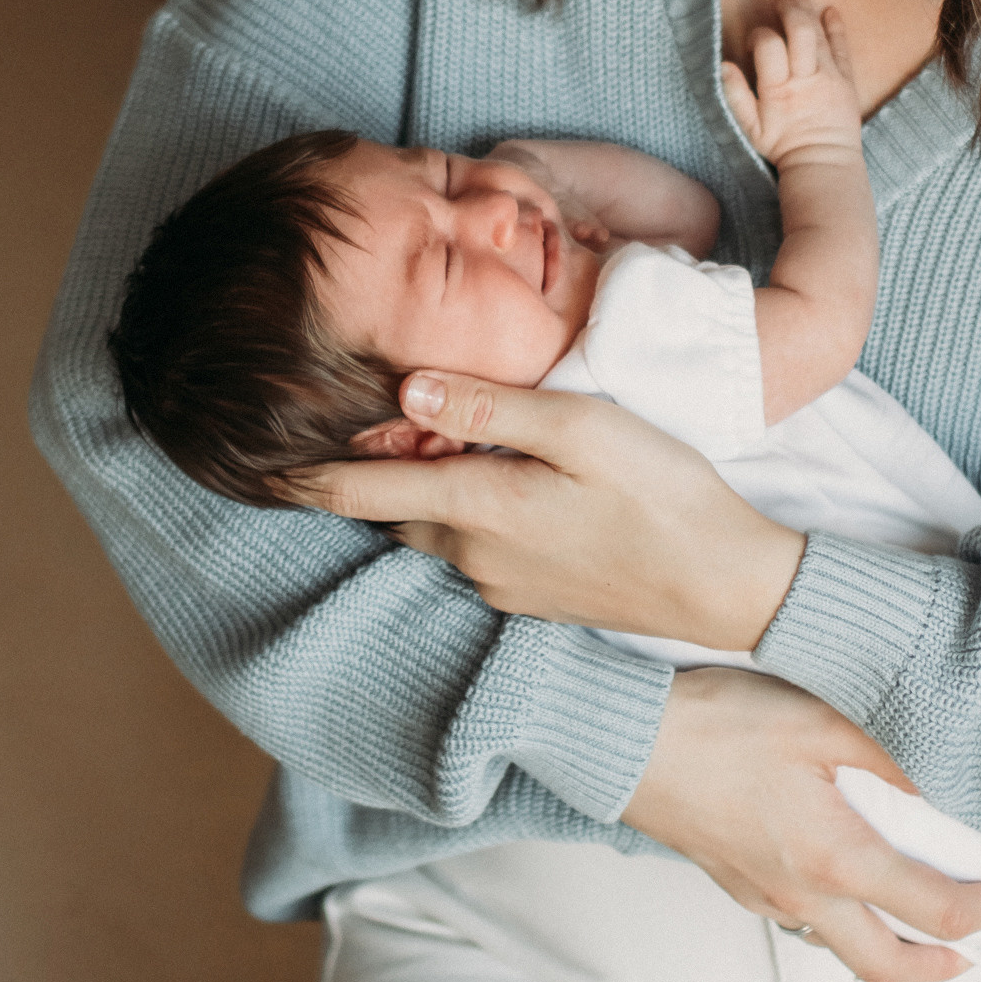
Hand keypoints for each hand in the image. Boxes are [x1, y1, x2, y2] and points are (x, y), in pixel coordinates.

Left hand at [291, 371, 806, 650]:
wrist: (727, 584)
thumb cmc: (663, 494)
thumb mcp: (582, 427)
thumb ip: (490, 406)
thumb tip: (406, 383)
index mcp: (477, 507)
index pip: (362, 489)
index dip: (305, 474)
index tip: (253, 459)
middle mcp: (474, 555)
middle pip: (392, 511)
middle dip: (359, 480)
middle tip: (328, 436)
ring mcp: (502, 584)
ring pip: (433, 532)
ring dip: (415, 499)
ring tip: (406, 453)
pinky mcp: (533, 598)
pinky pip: (472, 553)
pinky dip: (459, 520)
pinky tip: (487, 490)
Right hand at [625, 666, 980, 981]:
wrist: (622, 743)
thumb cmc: (716, 725)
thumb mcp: (820, 720)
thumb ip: (893, 754)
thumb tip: (950, 782)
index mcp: (835, 859)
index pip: (936, 910)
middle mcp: (802, 894)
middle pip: (886, 964)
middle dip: (943, 968)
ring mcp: (763, 896)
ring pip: (839, 947)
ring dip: (890, 948)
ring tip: (920, 922)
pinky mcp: (735, 882)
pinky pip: (801, 922)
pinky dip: (841, 920)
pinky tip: (845, 884)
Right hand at [721, 0, 861, 168]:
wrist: (824, 162)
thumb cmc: (783, 147)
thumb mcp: (750, 129)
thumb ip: (734, 96)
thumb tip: (721, 65)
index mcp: (778, 90)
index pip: (768, 46)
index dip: (760, 35)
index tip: (755, 39)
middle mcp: (805, 79)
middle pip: (799, 32)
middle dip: (790, 8)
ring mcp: (829, 77)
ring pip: (819, 35)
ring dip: (808, 10)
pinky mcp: (847, 80)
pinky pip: (842, 48)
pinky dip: (836, 27)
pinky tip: (830, 11)